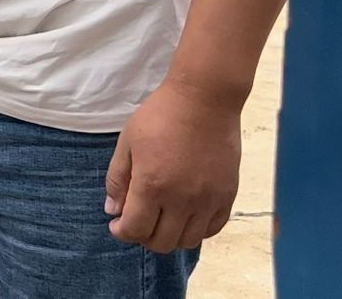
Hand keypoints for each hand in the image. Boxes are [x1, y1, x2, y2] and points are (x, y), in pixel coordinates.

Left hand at [105, 81, 240, 251]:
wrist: (204, 100)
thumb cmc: (160, 116)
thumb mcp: (127, 143)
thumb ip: (117, 180)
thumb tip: (113, 211)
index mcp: (152, 185)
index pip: (136, 230)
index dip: (123, 232)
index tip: (117, 225)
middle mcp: (183, 200)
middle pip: (162, 242)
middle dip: (143, 237)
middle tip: (137, 221)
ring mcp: (209, 200)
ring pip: (188, 241)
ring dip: (170, 236)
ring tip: (161, 219)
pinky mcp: (228, 195)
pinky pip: (213, 229)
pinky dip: (196, 229)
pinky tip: (185, 215)